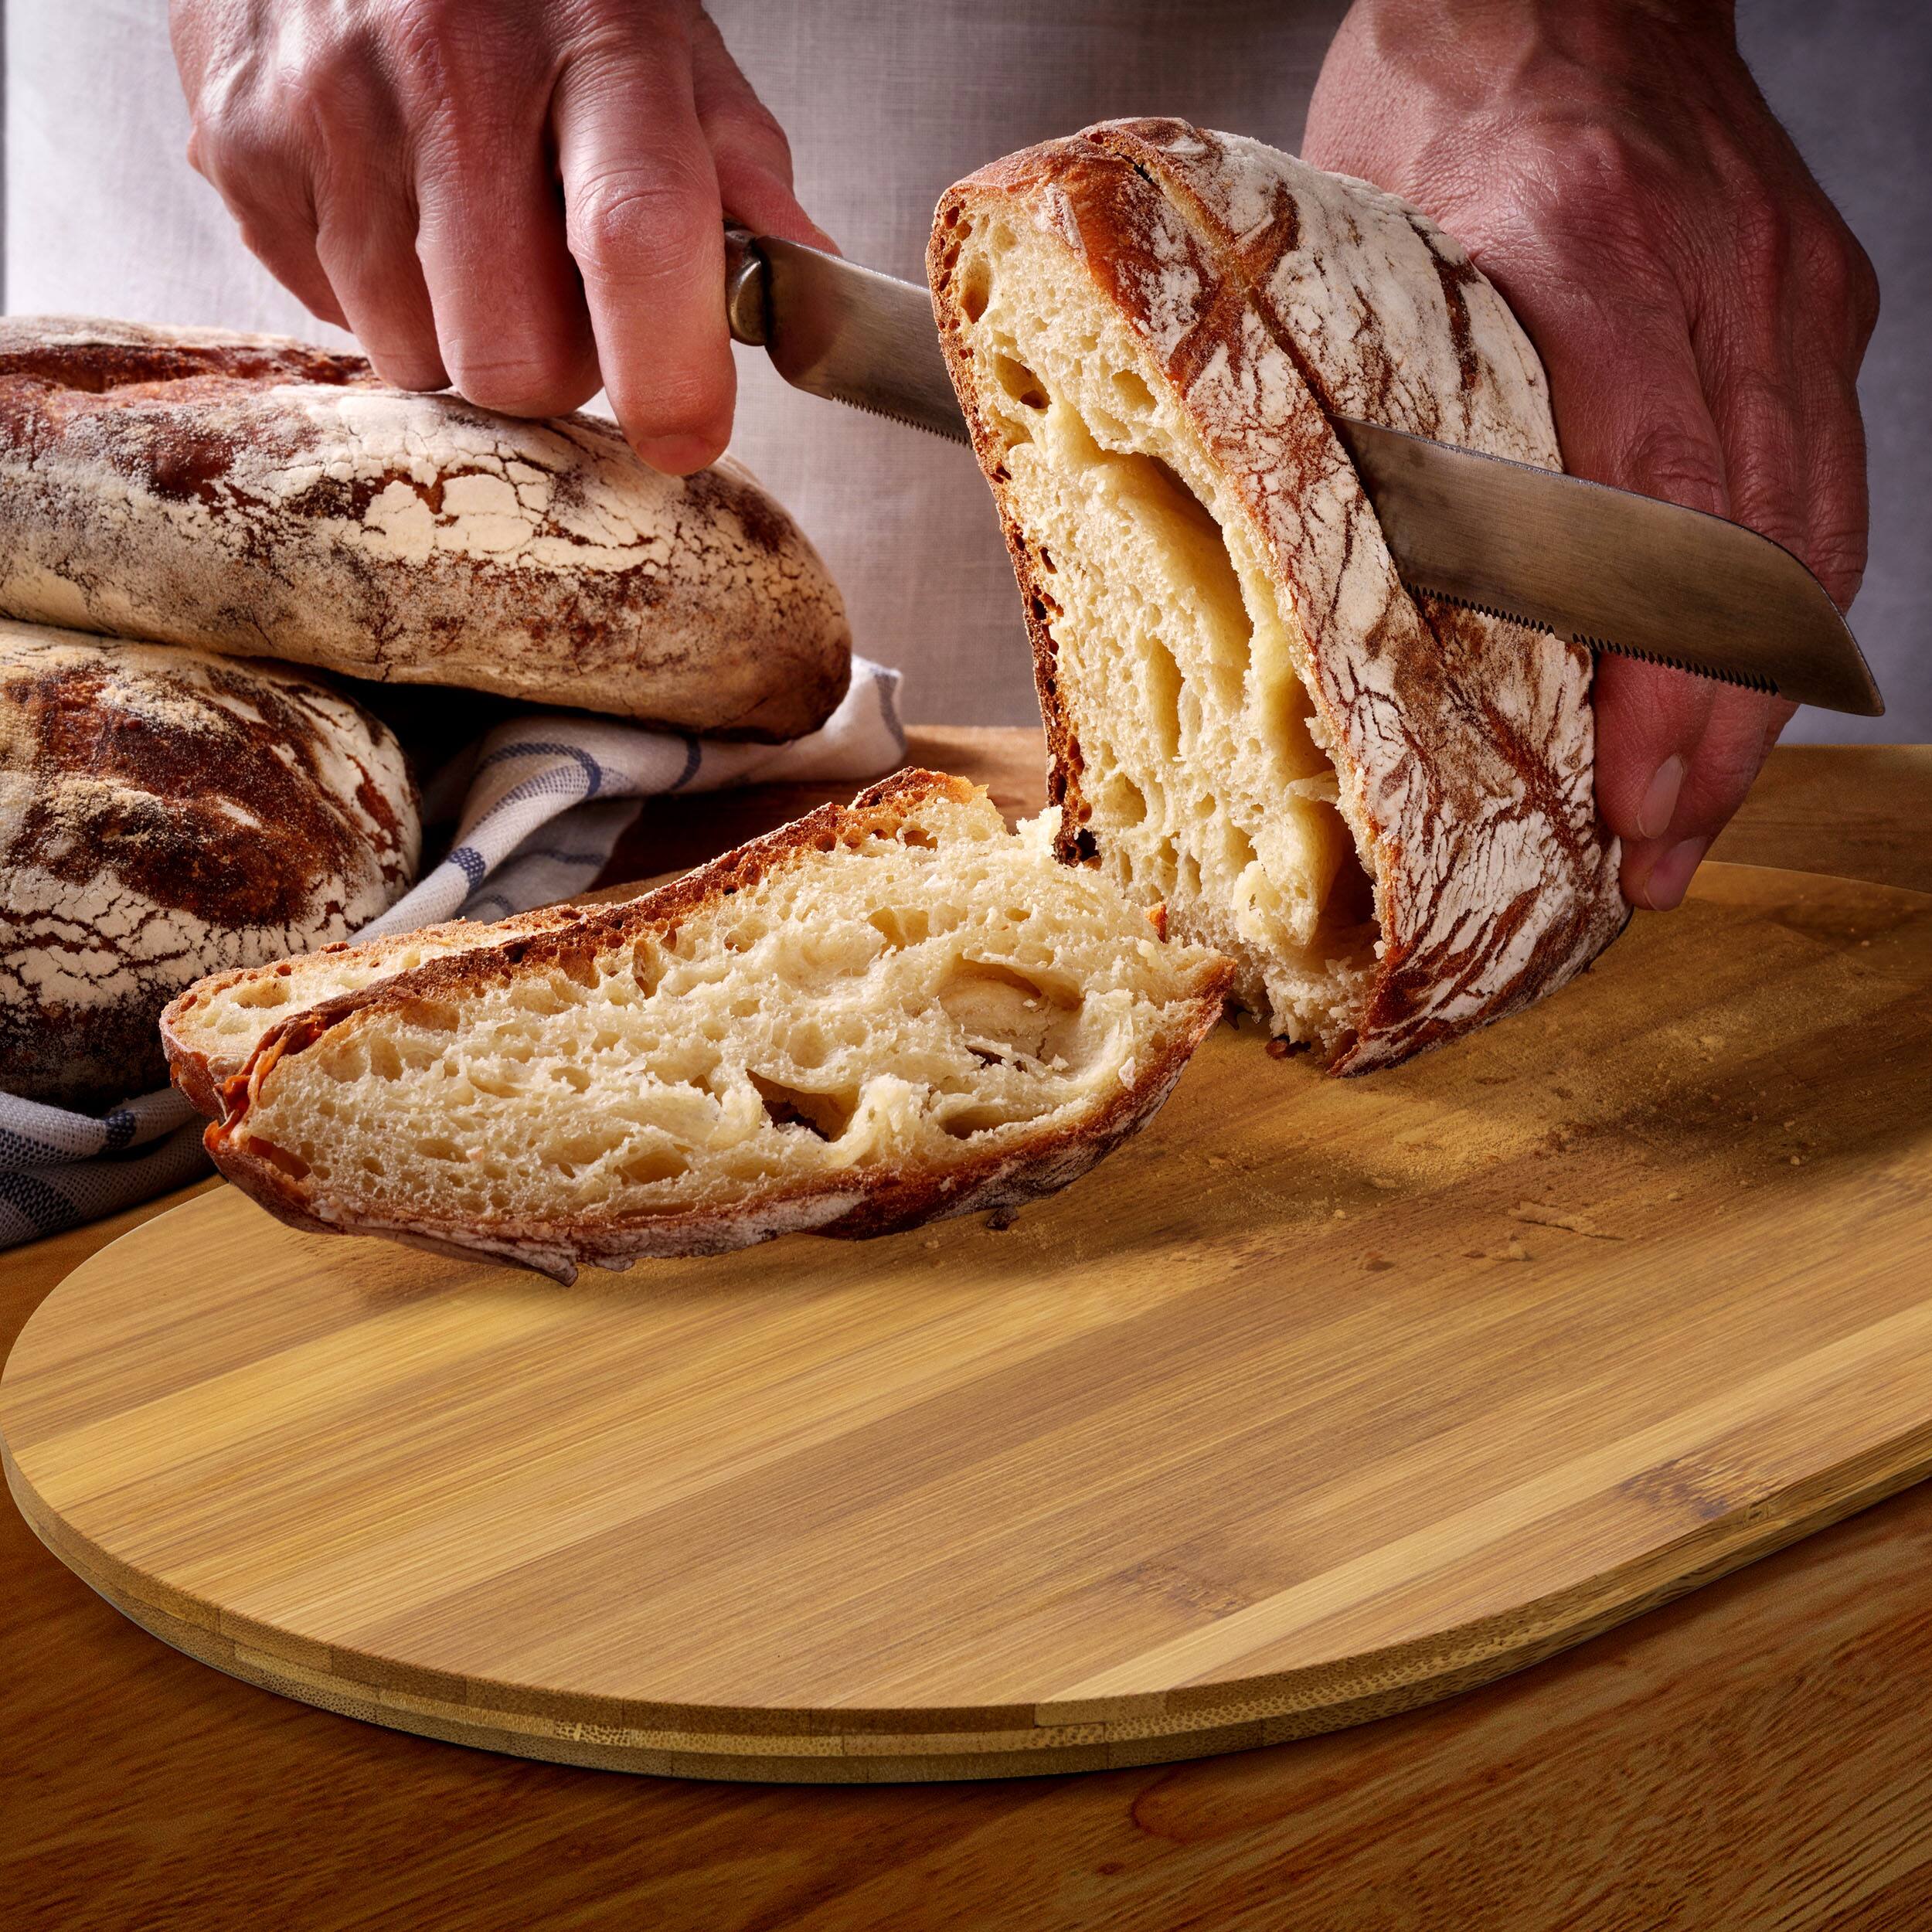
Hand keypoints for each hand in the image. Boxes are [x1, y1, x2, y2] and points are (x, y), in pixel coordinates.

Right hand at [170, 0, 830, 472]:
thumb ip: (737, 167)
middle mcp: (452, 69)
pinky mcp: (243, 147)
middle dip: (552, 370)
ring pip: (418, 359)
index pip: (637, 239)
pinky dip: (374, 294)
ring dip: (458, 336)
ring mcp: (331, 109)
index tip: (687, 434)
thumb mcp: (664, 43)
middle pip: (513, 355)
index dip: (669, 374)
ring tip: (468, 236)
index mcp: (595, 42)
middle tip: (558, 302)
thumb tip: (805, 283)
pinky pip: (330, 316)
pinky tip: (394, 206)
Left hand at [1305, 0, 1878, 907]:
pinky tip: (1746, 697)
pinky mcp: (1815, 301)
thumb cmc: (1440, 99)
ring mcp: (1787, 292)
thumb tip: (1330, 582)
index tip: (1623, 793)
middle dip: (1709, 733)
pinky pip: (1819, 482)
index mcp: (1586, 261)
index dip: (1647, 675)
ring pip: (1800, 538)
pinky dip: (1781, 609)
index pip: (1642, 514)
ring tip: (1697, 813)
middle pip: (1742, 556)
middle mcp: (1717, 283)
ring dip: (1754, 697)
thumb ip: (1380, 406)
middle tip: (1658, 856)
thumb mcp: (1371, 248)